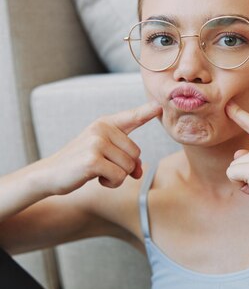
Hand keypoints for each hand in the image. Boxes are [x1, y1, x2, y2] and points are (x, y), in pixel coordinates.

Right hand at [43, 101, 161, 194]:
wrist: (50, 174)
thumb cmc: (79, 163)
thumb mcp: (103, 154)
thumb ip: (125, 157)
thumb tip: (139, 171)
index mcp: (105, 123)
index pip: (131, 116)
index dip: (147, 111)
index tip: (159, 105)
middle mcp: (101, 129)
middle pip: (135, 153)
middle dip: (124, 166)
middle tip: (103, 166)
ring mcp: (97, 143)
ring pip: (129, 167)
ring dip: (116, 176)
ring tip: (97, 171)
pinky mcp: (93, 160)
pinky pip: (119, 176)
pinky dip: (111, 183)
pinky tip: (95, 178)